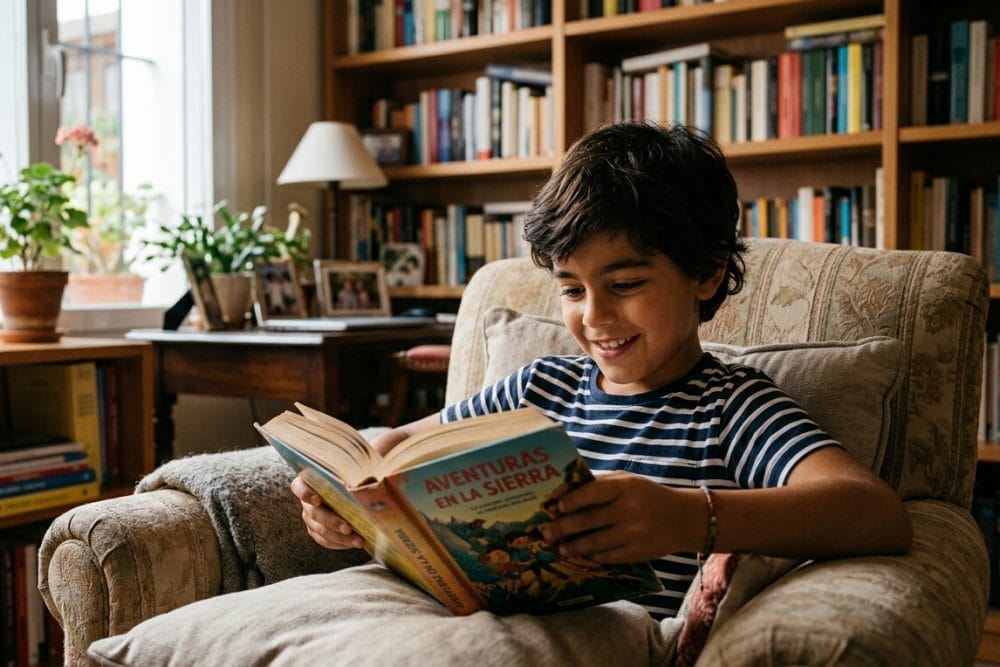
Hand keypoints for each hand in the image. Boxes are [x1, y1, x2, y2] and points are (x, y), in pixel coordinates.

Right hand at [290, 474, 364, 549]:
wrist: (350, 490)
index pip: (299, 488)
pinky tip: (354, 543)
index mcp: (308, 483)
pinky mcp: (316, 531)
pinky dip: (340, 543)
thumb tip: (370, 480)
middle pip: (315, 513)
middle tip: (348, 528)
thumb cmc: (348, 476)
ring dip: (340, 538)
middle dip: (333, 522)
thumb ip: (353, 474)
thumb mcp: (349, 472)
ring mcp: (310, 518)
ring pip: (321, 531)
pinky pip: (325, 541)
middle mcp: (306, 502)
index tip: (317, 499)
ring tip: (358, 541)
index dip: (306, 494)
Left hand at [538, 471, 686, 563]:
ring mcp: (634, 533)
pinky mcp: (638, 552)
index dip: (571, 500)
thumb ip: (600, 484)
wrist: (682, 518)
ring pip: (595, 542)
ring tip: (561, 549)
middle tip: (545, 533)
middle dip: (562, 528)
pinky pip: (608, 556)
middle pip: (588, 520)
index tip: (555, 507)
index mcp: (625, 487)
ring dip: (574, 547)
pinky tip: (583, 556)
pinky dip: (593, 556)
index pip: (592, 492)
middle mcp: (629, 509)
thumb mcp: (627, 481)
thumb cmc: (647, 495)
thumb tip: (565, 492)